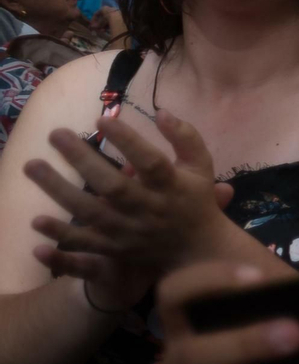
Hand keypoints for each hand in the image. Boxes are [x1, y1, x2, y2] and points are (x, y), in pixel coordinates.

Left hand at [26, 112, 234, 273]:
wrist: (198, 251)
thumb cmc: (196, 200)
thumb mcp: (201, 166)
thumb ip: (185, 138)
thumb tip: (161, 112)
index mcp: (172, 187)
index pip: (151, 162)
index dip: (128, 142)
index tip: (100, 120)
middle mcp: (150, 210)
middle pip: (114, 187)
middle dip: (83, 160)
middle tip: (55, 134)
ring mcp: (130, 232)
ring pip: (92, 212)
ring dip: (59, 190)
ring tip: (32, 165)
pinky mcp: (116, 250)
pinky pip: (86, 244)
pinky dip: (61, 235)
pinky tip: (37, 220)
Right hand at [151, 262, 298, 363]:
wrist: (263, 359)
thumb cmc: (267, 312)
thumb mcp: (270, 297)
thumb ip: (282, 294)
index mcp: (180, 320)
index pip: (175, 294)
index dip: (210, 282)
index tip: (257, 277)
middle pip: (196, 358)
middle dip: (246, 347)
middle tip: (296, 334)